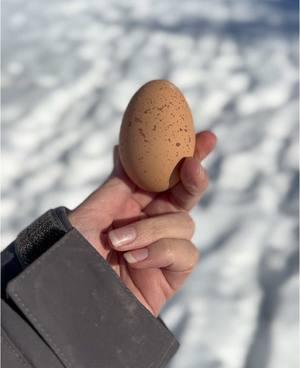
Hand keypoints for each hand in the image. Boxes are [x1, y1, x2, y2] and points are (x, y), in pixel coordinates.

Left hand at [69, 131, 216, 315]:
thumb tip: (123, 148)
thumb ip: (116, 185)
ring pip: (184, 223)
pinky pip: (186, 253)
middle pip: (186, 192)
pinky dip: (161, 252)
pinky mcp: (173, 273)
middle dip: (194, 177)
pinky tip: (135, 261)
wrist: (72, 305)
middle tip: (192, 166)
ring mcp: (164, 247)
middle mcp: (152, 221)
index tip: (205, 137)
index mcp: (133, 203)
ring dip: (153, 230)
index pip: (163, 174)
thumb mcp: (90, 214)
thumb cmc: (72, 256)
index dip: (184, 154)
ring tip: (120, 244)